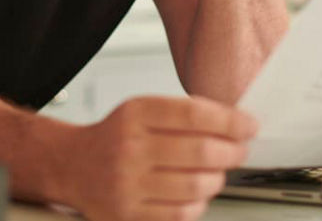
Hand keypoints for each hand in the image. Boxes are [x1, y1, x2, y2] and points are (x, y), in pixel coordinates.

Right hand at [64, 95, 256, 220]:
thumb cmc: (116, 137)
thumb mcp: (142, 110)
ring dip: (218, 179)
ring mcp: (128, 185)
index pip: (195, 114)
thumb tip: (234, 124)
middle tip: (239, 151)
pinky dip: (199, 204)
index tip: (249, 125)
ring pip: (196, 186)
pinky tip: (197, 194)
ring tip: (218, 172)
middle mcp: (130, 148)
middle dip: (233, 152)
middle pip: (201, 152)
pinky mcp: (128, 215)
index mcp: (136, 115)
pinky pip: (180, 214)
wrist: (73, 166)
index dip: (231, 121)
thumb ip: (183, 114)